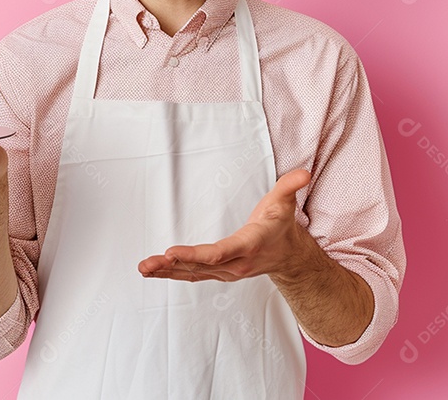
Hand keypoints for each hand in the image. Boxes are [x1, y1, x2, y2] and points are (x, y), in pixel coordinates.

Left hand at [138, 168, 311, 281]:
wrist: (288, 255)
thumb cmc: (279, 225)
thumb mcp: (285, 202)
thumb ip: (290, 186)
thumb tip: (303, 172)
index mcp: (249, 245)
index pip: (219, 252)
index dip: (195, 255)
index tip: (171, 252)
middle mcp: (236, 263)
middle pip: (201, 266)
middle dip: (172, 265)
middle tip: (148, 263)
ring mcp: (226, 272)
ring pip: (193, 274)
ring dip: (166, 272)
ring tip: (143, 268)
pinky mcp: (218, 273)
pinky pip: (192, 275)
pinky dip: (171, 273)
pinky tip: (152, 271)